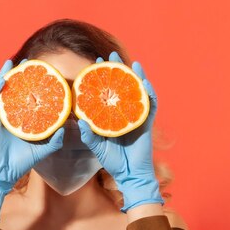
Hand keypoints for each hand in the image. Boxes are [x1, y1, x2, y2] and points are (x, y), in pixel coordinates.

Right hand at [0, 58, 64, 219]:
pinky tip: (2, 81)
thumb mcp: (42, 150)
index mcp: (20, 120)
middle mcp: (8, 116)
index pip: (26, 98)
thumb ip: (54, 140)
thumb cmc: (20, 163)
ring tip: (12, 63)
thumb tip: (66, 127)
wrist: (2, 175)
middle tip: (28, 61)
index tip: (43, 74)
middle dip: (19, 75)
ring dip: (4, 76)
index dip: (32, 86)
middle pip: (13, 91)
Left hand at [77, 51, 163, 211]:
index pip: (107, 92)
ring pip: (138, 92)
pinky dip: (148, 93)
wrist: (130, 175)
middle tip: (111, 54)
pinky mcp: (147, 124)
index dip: (102, 78)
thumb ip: (89, 135)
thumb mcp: (97, 147)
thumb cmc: (113, 162)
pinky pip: (150, 105)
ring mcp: (137, 117)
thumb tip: (79, 121)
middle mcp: (124, 113)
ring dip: (136, 76)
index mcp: (112, 116)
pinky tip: (145, 82)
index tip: (94, 64)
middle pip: (122, 86)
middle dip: (118, 70)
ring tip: (131, 62)